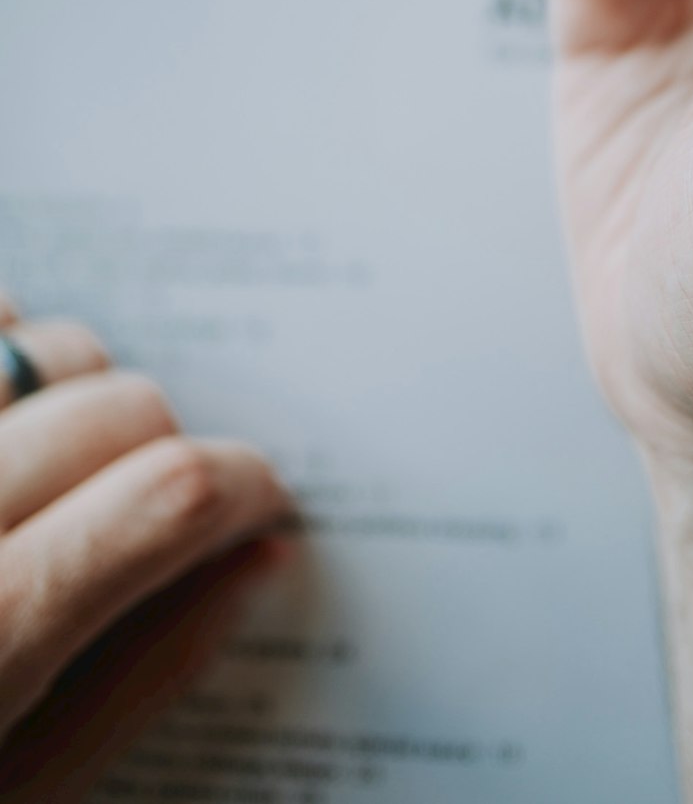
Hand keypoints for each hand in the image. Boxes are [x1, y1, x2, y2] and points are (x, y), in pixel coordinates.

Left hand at [0, 294, 291, 800]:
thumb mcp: (21, 787)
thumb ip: (143, 672)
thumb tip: (257, 556)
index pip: (168, 495)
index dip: (243, 484)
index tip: (252, 499)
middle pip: (121, 406)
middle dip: (161, 453)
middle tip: (131, 512)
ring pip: (44, 344)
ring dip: (74, 395)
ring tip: (39, 464)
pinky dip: (2, 346)